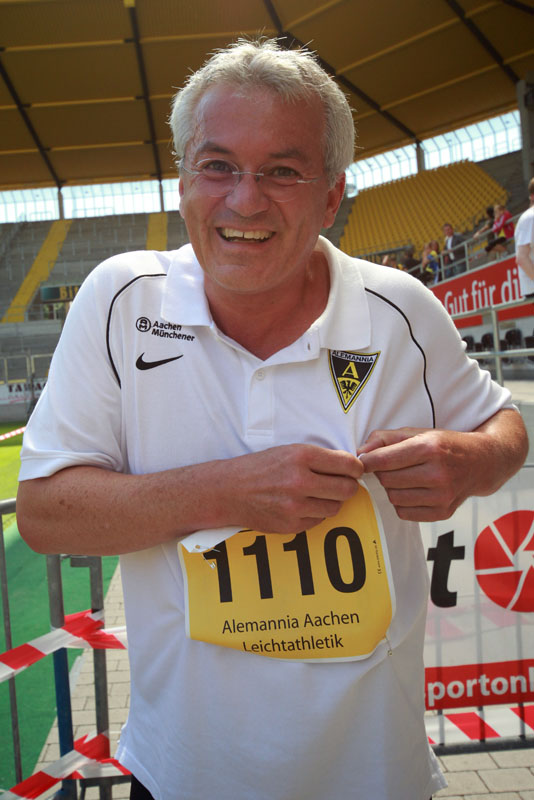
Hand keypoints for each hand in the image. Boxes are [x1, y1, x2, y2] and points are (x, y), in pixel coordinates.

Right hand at [221, 444, 362, 533]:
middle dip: (348, 486)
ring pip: (335, 507)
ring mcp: (296, 505)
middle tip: (341, 483)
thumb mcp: (289, 451)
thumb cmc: (260, 467)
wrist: (229, 490)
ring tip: (318, 494)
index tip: (354, 470)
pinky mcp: (291, 524)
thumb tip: (351, 467)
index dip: (356, 468)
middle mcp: (300, 481)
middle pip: (347, 489)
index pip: (348, 464)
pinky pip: (319, 520)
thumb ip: (319, 458)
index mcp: (302, 456)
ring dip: (332, 501)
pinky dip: (316, 513)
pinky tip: (302, 505)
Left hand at [357, 427, 473, 521]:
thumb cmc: (445, 445)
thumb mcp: (418, 432)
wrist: (482, 462)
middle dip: (382, 473)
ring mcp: (442, 496)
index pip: (385, 460)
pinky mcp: (443, 512)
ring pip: (394, 498)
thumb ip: (385, 438)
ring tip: (403, 478)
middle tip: (390, 467)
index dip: (368, 461)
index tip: (363, 461)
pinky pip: (404, 513)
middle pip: (387, 480)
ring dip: (392, 488)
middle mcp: (438, 473)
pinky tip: (412, 491)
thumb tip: (361, 452)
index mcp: (430, 448)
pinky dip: (402, 503)